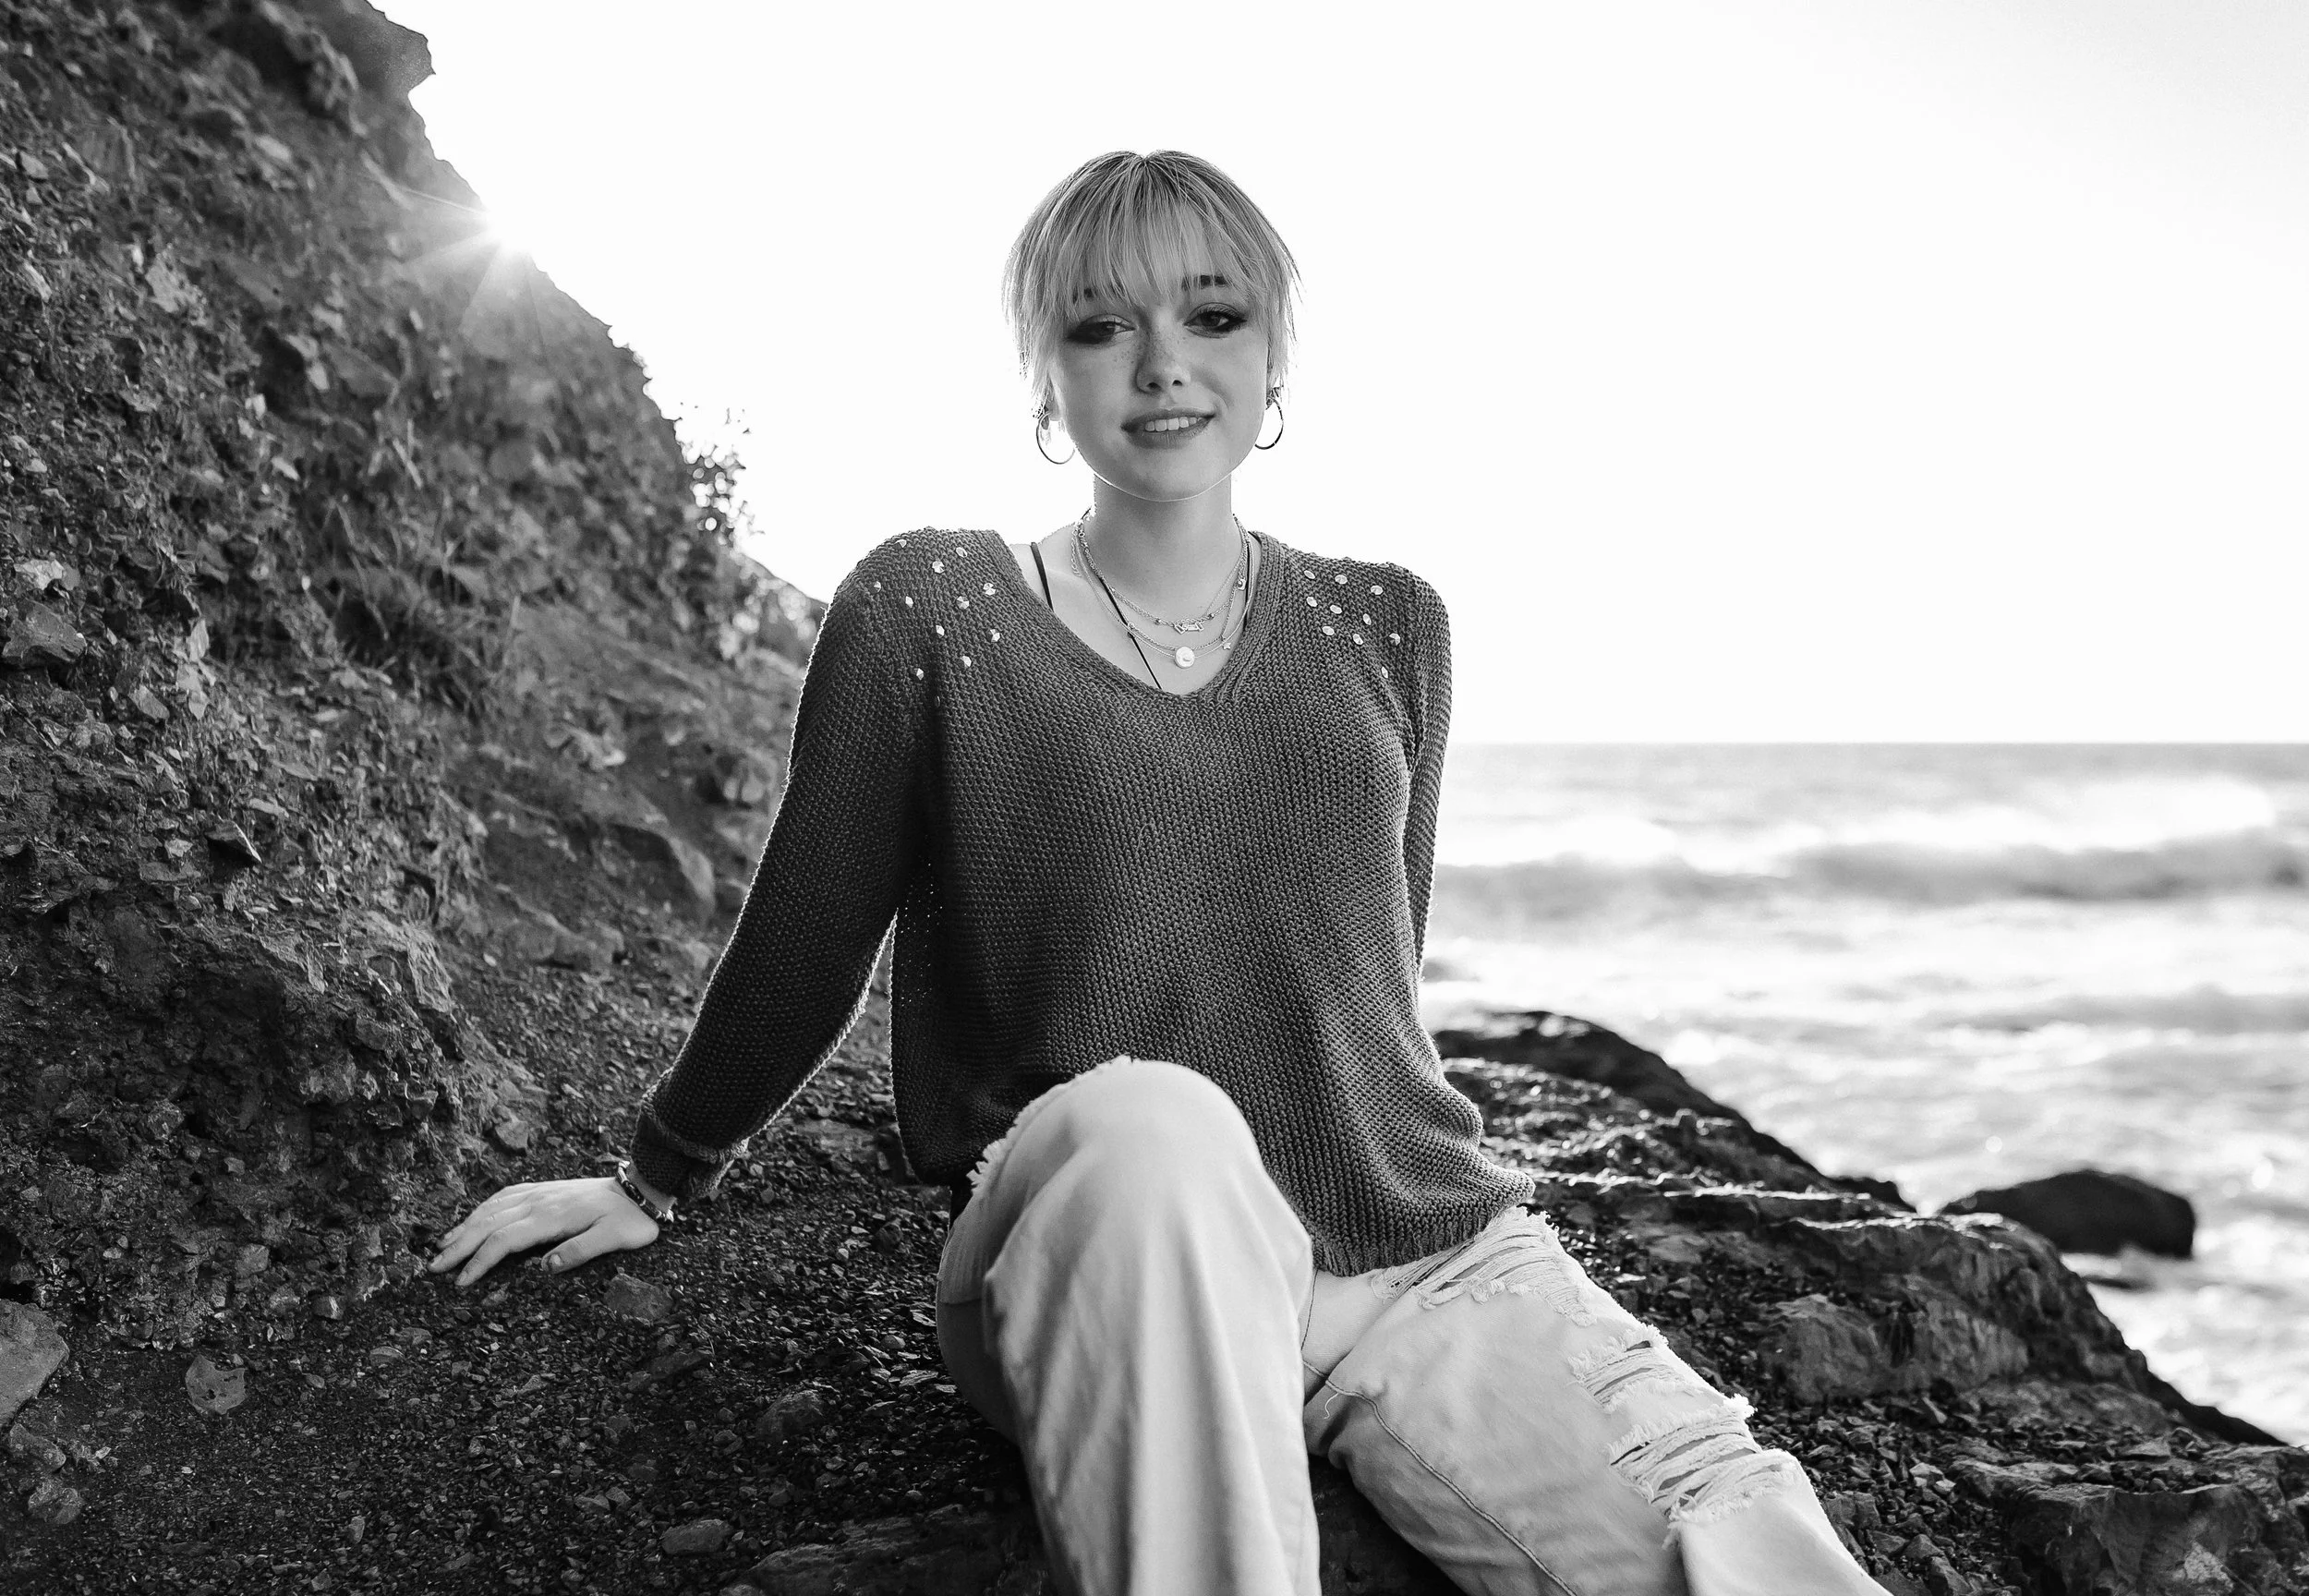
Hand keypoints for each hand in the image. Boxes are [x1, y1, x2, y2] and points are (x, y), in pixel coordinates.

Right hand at [428, 1176, 659, 1287]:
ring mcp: (540, 1193)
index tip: (460, 1282)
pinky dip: (482, 1208)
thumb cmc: (629, 1221)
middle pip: (488, 1223)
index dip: (479, 1261)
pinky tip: (473, 1218)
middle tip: (433, 1268)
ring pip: (491, 1208)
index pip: (504, 1240)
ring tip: (442, 1247)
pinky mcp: (543, 1189)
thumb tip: (545, 1268)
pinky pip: (504, 1196)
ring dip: (465, 1227)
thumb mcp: (614, 1240)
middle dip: (459, 1246)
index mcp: (552, 1217)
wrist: (641, 1189)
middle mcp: (539, 1201)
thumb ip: (581, 1251)